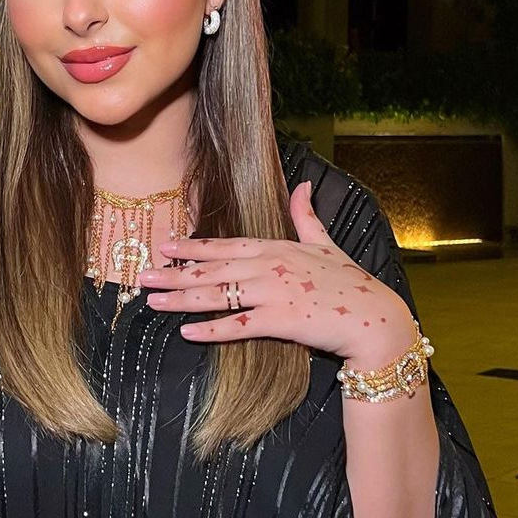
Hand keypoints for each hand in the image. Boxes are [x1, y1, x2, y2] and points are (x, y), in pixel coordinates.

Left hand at [137, 180, 413, 364]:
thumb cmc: (349, 283)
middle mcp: (269, 267)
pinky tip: (187, 332)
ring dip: (182, 299)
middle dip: (174, 273)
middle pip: (212, 270)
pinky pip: (238, 326)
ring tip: (153, 301)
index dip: (193, 246)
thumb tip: (304, 185)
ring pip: (218, 296)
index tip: (165, 245)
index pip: (225, 246)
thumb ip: (306, 216)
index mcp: (277, 248)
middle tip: (143, 276)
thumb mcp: (325, 243)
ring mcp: (273, 293)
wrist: (374, 317)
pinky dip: (212, 330)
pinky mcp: (281, 321)